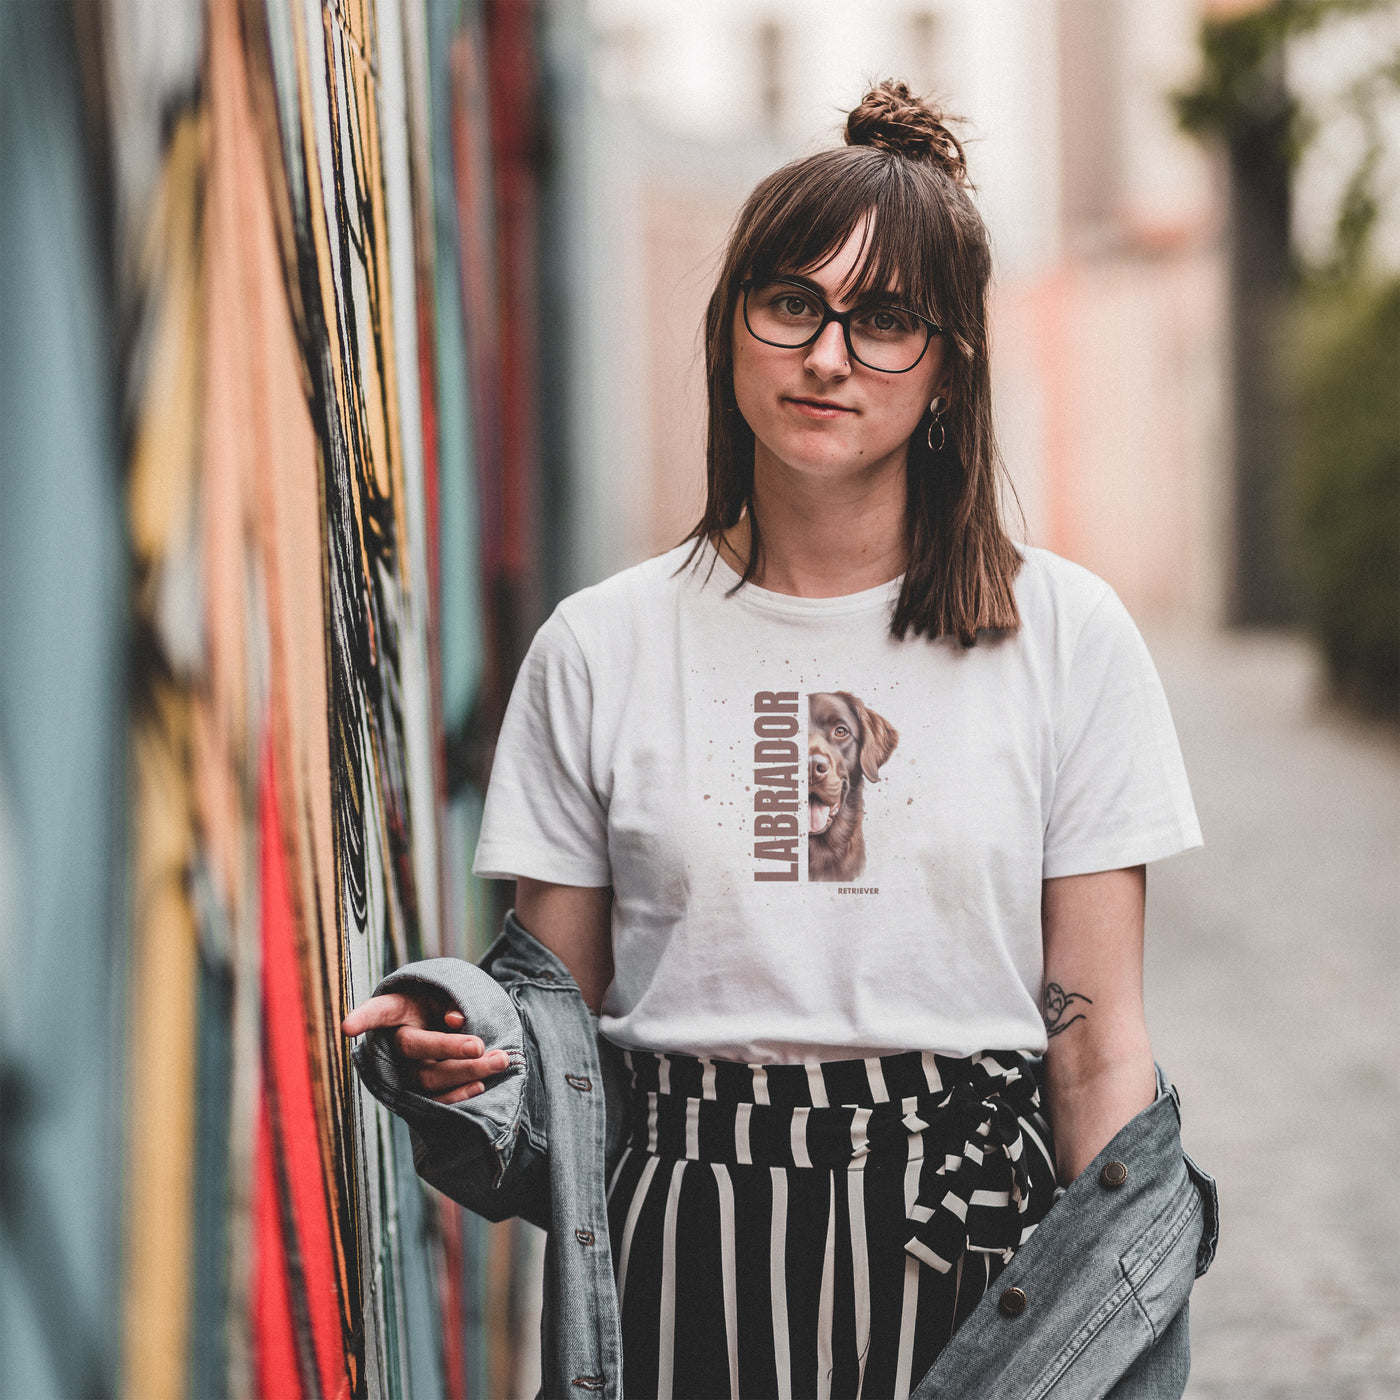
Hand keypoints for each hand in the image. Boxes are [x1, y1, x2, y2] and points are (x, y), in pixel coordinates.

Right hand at [341, 988, 509, 1103]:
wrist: (445, 1027)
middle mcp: (394, 1042)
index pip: (377, 1011)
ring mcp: (405, 1071)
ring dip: (467, 1071)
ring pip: (429, 1077)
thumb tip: (455, 1020)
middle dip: (450, 1048)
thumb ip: (450, 1001)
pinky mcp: (419, 1093)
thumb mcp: (445, 993)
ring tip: (501, 1060)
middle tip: (481, 1046)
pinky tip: (480, 1086)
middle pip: (415, 1047)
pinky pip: (434, 1101)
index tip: (346, 1028)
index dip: (362, 1018)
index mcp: (396, 1010)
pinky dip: (458, 1096)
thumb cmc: (442, 1004)